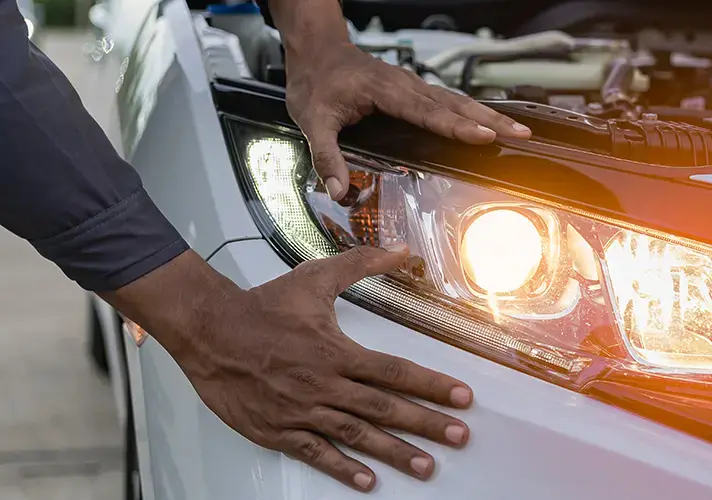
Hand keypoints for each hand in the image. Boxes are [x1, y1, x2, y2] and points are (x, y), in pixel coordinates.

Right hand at [104, 247, 471, 491]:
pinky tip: (366, 480)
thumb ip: (363, 264)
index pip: (396, 371)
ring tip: (426, 466)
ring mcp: (301, 410)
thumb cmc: (261, 306)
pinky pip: (315, 453)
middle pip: (384, 408)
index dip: (432, 385)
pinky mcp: (277, 430)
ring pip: (356, 435)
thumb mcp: (316, 278)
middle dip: (426, 423)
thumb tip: (401, 252)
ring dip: (394, 452)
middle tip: (458, 437)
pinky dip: (341, 468)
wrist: (207, 330)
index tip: (462, 397)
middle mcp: (323, 384)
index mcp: (336, 351)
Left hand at [285, 42, 530, 201]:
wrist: (317, 52)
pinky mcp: (414, 90)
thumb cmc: (316, 82)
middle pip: (455, 103)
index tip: (484, 136)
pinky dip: (473, 113)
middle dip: (490, 120)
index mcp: (385, 90)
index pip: (427, 111)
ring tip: (517, 130)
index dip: (457, 126)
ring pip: (457, 100)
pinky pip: (449, 101)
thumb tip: (338, 190)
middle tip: (521, 133)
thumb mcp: (312, 120)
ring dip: (488, 116)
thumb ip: (326, 156)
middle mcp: (405, 84)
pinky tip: (488, 124)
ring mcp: (413, 85)